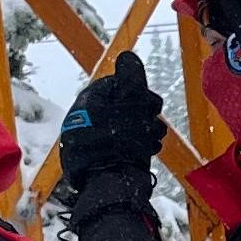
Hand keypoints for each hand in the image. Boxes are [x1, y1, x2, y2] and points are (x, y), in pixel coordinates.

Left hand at [53, 56, 166, 190]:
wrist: (110, 184)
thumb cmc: (119, 139)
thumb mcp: (130, 102)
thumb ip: (131, 78)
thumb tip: (127, 56)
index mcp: (86, 103)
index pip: (115, 85)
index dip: (137, 91)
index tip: (152, 104)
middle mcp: (85, 120)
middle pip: (122, 106)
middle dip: (143, 113)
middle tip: (154, 121)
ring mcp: (92, 142)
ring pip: (125, 127)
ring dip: (145, 129)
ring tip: (155, 137)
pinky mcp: (101, 160)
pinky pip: (122, 145)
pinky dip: (137, 145)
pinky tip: (148, 149)